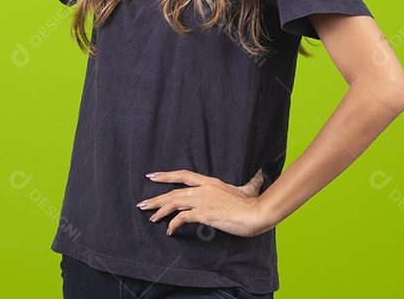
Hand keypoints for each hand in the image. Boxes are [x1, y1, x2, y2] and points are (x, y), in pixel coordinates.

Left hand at [136, 168, 271, 237]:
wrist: (256, 213)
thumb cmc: (253, 203)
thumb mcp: (250, 188)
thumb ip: (251, 181)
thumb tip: (260, 173)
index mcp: (210, 182)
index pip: (183, 175)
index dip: (166, 176)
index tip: (152, 177)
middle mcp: (203, 189)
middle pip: (173, 191)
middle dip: (156, 198)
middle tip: (142, 204)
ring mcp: (203, 200)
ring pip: (174, 203)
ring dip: (160, 211)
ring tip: (151, 217)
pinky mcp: (204, 214)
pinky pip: (182, 218)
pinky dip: (173, 224)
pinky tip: (170, 230)